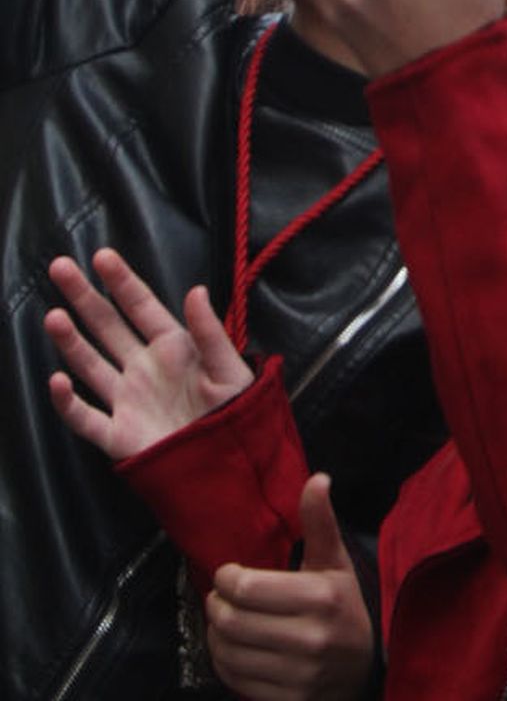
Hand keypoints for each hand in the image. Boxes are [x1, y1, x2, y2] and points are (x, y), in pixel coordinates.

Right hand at [44, 249, 250, 460]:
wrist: (232, 466)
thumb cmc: (236, 413)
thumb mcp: (229, 369)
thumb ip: (210, 332)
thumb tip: (195, 290)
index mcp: (172, 346)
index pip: (141, 306)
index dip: (122, 281)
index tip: (101, 256)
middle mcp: (143, 367)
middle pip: (107, 326)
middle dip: (84, 297)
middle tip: (60, 268)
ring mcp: (128, 400)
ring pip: (91, 365)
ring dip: (71, 342)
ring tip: (53, 316)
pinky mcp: (119, 435)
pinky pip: (87, 418)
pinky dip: (68, 402)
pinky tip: (56, 380)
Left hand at [207, 477, 372, 700]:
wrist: (366, 668)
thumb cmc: (344, 607)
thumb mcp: (335, 563)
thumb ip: (320, 522)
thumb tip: (317, 478)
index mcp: (321, 597)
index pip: (247, 588)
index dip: (226, 577)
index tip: (228, 573)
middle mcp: (310, 639)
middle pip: (232, 621)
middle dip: (215, 604)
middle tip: (219, 596)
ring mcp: (299, 675)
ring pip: (229, 653)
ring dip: (214, 634)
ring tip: (223, 620)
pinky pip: (235, 681)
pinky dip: (223, 662)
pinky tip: (231, 647)